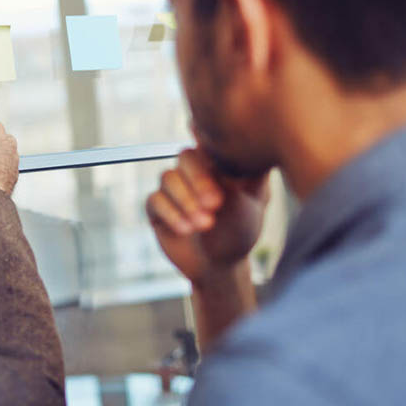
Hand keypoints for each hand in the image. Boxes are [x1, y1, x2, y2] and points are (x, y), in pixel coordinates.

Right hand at [146, 148, 269, 287]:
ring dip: (186, 201)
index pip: (208, 141)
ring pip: (168, 178)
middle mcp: (192, 170)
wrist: (221, 264)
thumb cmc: (240, 229)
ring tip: (205, 224)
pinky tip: (186, 230)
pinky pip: (155, 200)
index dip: (211, 151)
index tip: (222, 173)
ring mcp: (173, 187)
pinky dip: (171, 214)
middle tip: (215, 204)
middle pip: (185, 157)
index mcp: (216, 161)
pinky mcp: (156, 207)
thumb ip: (237, 174)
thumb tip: (232, 147)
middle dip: (199, 180)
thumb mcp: (250, 202)